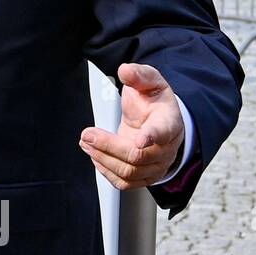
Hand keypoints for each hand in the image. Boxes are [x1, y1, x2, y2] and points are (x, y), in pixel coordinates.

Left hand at [80, 62, 184, 189]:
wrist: (157, 121)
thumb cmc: (154, 103)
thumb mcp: (150, 82)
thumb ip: (139, 75)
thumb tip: (125, 70)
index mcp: (169, 123)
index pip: (164, 132)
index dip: (152, 137)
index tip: (140, 139)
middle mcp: (166, 149)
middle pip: (137, 156)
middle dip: (108, 146)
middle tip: (87, 134)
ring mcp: (156, 165)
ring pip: (129, 172)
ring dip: (102, 158)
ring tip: (86, 142)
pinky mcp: (144, 176)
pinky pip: (125, 183)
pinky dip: (105, 171)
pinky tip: (94, 155)